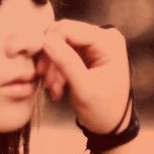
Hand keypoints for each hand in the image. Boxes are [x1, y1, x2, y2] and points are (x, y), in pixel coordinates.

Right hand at [38, 19, 130, 134]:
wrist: (112, 125)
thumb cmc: (104, 110)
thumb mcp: (84, 89)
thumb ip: (66, 62)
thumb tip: (46, 39)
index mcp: (108, 42)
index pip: (68, 29)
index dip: (49, 45)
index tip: (42, 70)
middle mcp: (104, 36)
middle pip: (63, 34)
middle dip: (51, 58)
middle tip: (47, 82)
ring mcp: (95, 43)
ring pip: (60, 43)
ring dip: (52, 66)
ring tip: (54, 89)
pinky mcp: (87, 51)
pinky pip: (63, 51)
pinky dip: (56, 69)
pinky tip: (58, 87)